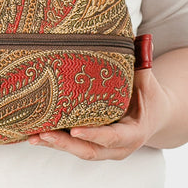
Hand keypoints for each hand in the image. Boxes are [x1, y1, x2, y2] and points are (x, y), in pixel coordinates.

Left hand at [26, 68, 171, 160]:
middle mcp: (118, 147)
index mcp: (134, 134)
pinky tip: (34, 134)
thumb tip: (142, 36)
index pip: (112, 137)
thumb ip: (144, 62)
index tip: (75, 129)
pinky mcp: (92, 145)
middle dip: (65, 144)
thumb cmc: (150, 94)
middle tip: (42, 133)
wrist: (155, 115)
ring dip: (54, 144)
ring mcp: (104, 149)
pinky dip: (54, 141)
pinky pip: (72, 146)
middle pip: (89, 151)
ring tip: (32, 136)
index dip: (94, 134)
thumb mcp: (148, 80)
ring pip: (77, 151)